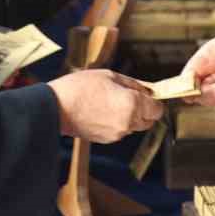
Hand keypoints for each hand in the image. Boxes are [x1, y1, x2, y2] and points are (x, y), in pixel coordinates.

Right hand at [47, 70, 164, 143]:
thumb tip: (146, 90)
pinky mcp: (106, 139)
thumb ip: (133, 84)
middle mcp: (128, 122)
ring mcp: (117, 133)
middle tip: (129, 97)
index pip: (157, 109)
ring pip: (134, 126)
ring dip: (130, 116)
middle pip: (148, 120)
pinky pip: (120, 131)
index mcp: (132, 104)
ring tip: (111, 102)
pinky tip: (102, 111)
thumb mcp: (109, 76)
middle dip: (144, 110)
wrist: (56, 108)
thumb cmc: (80, 88)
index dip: (154, 101)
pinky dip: (117, 123)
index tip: (147, 95)